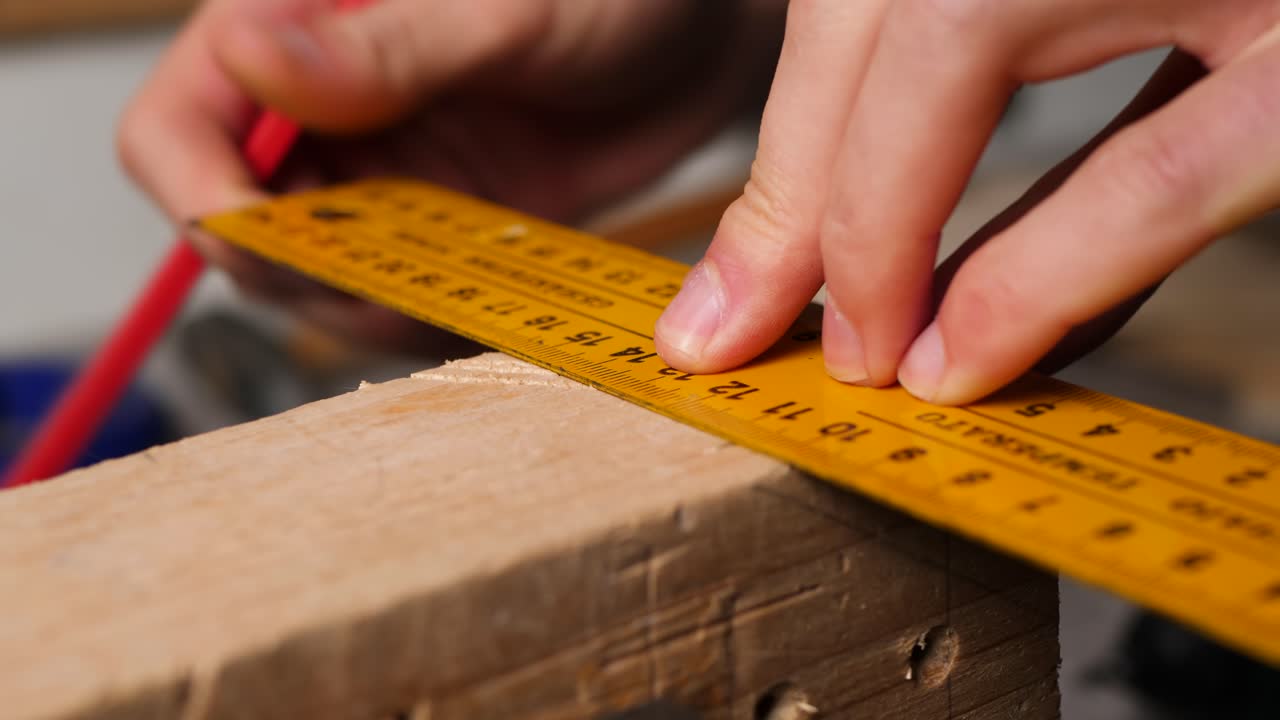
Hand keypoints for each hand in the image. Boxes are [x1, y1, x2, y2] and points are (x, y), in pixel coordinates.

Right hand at [118, 0, 781, 350]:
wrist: (700, 36)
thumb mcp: (502, 13)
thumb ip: (383, 46)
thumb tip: (248, 55)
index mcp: (301, 23)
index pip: (180, 124)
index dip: (205, 199)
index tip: (277, 250)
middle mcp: (322, 105)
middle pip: (238, 221)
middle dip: (295, 273)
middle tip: (384, 288)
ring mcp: (378, 171)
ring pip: (312, 273)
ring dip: (359, 308)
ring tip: (440, 300)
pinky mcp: (434, 221)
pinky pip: (390, 292)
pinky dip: (415, 318)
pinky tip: (469, 310)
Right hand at [655, 1, 1279, 404]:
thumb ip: (1103, 238)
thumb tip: (956, 358)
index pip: (890, 137)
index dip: (859, 270)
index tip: (854, 371)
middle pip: (824, 71)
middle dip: (775, 216)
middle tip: (709, 333)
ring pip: (833, 29)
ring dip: (806, 151)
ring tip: (771, 261)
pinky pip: (886, 7)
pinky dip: (862, 90)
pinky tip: (853, 160)